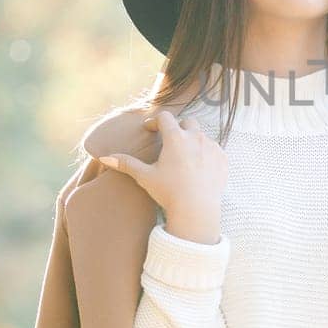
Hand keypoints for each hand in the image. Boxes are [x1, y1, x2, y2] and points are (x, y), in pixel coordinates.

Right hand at [97, 111, 228, 241]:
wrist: (197, 210)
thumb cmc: (169, 192)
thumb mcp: (145, 177)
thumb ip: (126, 164)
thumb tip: (105, 157)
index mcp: (176, 138)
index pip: (165, 117)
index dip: (156, 121)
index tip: (150, 130)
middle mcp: (196, 137)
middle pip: (187, 121)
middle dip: (178, 127)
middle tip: (170, 140)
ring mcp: (212, 147)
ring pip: (202, 136)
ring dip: (193, 141)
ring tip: (185, 155)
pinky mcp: (223, 159)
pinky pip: (215, 150)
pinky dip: (207, 153)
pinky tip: (200, 166)